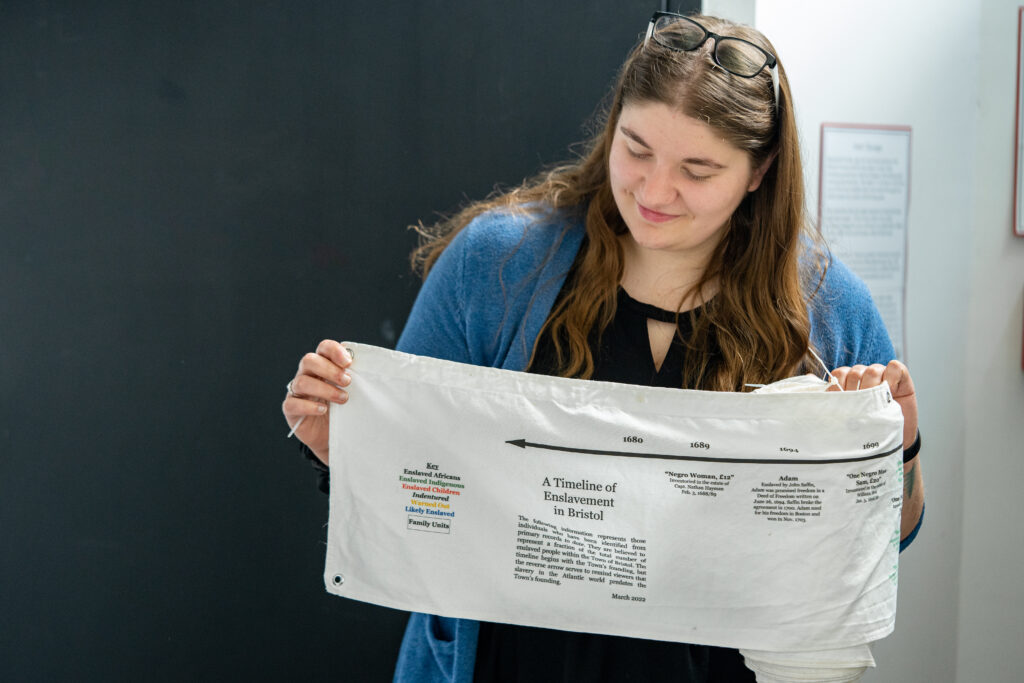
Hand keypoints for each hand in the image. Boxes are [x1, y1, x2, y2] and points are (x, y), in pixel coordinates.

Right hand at [282, 340, 352, 464]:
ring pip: (301, 382)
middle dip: (329, 369)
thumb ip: (359, 380)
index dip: (334, 351)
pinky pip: (293, 404)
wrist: (332, 436)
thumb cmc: (344, 409)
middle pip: (309, 361)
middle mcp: (307, 375)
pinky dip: (308, 406)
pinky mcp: (291, 410)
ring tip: (343, 399)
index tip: (349, 362)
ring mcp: (297, 392)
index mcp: (323, 365)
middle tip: (348, 381)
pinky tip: (323, 410)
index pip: (323, 348)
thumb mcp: (353, 393)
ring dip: (324, 389)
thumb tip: (377, 372)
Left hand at [828, 360, 917, 447]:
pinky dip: (892, 377)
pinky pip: (894, 367)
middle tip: (864, 407)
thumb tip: (808, 376)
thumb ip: (831, 399)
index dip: (841, 386)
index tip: (846, 403)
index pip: (838, 374)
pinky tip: (891, 390)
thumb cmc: (866, 430)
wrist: (892, 441)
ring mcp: (882, 376)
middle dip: (858, 390)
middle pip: (855, 372)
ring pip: (872, 369)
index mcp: (847, 383)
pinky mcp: (901, 378)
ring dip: (874, 385)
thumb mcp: (846, 418)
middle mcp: (863, 377)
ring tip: (878, 402)